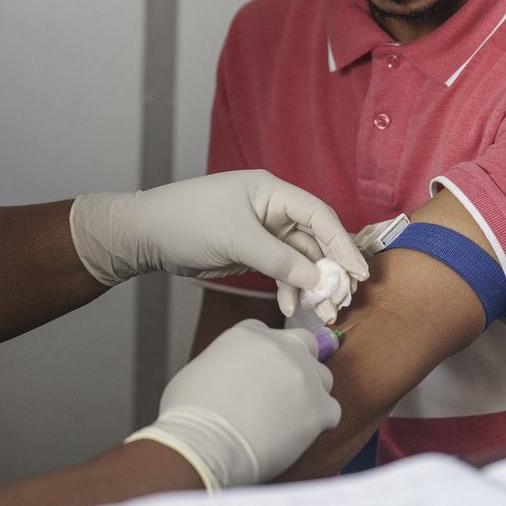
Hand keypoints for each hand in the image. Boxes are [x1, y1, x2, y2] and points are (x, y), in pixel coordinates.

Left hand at [69, 170, 367, 290]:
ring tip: (323, 312)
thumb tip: (316, 279)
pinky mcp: (252, 251)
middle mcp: (272, 209)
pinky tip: (291, 307)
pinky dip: (289, 288)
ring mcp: (263, 231)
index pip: (319, 215)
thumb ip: (277, 259)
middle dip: (330, 270)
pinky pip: (281, 270)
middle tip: (342, 299)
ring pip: (299, 259)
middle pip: (314, 239)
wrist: (147, 234)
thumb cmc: (186, 221)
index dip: (342, 244)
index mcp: (271, 192)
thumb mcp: (234, 238)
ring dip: (311, 285)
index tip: (358, 272)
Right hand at [127, 320, 339, 489]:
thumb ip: (224, 363)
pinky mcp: (320, 407)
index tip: (259, 376)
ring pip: (322, 378)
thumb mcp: (198, 370)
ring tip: (285, 421)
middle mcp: (280, 346)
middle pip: (305, 344)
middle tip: (282, 392)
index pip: (268, 335)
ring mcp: (303, 375)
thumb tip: (230, 377)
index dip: (265, 357)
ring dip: (309, 395)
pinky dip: (317, 425)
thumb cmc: (190, 415)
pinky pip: (330, 412)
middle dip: (298, 364)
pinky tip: (294, 437)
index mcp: (248, 334)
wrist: (205, 444)